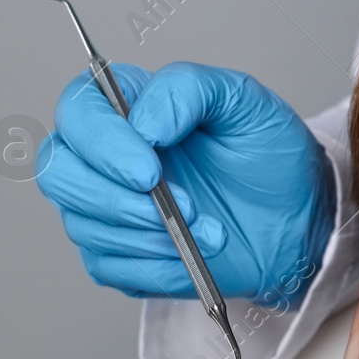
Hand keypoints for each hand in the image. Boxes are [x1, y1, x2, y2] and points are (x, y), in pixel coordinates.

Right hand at [36, 61, 332, 303]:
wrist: (298, 217)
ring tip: (210, 231)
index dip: (102, 143)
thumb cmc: (268, 155)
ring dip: (149, 235)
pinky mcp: (119, 255)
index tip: (150, 169)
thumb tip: (143, 122)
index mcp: (125, 107)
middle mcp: (102, 157)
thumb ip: (188, 90)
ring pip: (82, 224)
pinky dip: (156, 266)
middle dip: (118, 198)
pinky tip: (194, 256)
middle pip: (60, 173)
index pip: (76, 112)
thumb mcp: (243, 103)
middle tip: (183, 207)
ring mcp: (105, 209)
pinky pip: (110, 267)